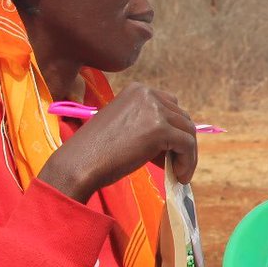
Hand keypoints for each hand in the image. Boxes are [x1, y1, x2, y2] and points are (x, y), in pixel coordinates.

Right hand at [38, 83, 197, 201]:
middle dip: (181, 142)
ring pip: (188, 131)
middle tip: (173, 165)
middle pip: (182, 117)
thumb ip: (146, 123)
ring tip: (179, 173)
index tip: (167, 152)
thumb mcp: (124, 125)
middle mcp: (147, 93)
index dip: (173, 130)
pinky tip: (179, 176)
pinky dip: (188, 162)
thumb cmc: (96, 151)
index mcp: (137, 90)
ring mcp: (155, 109)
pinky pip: (187, 145)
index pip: (170, 106)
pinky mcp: (160, 128)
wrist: (79, 163)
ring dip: (188, 154)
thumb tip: (175, 139)